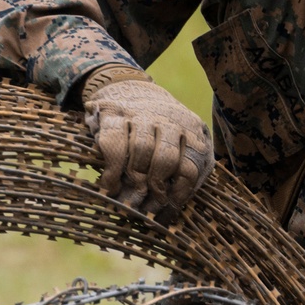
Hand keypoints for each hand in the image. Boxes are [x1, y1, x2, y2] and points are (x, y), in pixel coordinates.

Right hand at [82, 76, 213, 216]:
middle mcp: (170, 119)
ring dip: (133, 180)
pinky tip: (110, 185)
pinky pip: (114, 144)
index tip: (166, 210)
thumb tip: (171, 215)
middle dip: (155, 188)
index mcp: (193, 131)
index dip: (177, 195)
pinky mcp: (115, 113)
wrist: (133, 89)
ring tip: (128, 198)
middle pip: (165, 160)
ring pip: (141, 151)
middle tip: (146, 207)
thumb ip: (184, 173)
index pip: (190, 168)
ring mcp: (143, 114)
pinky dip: (112, 169)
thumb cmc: (163, 132)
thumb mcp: (184, 146)